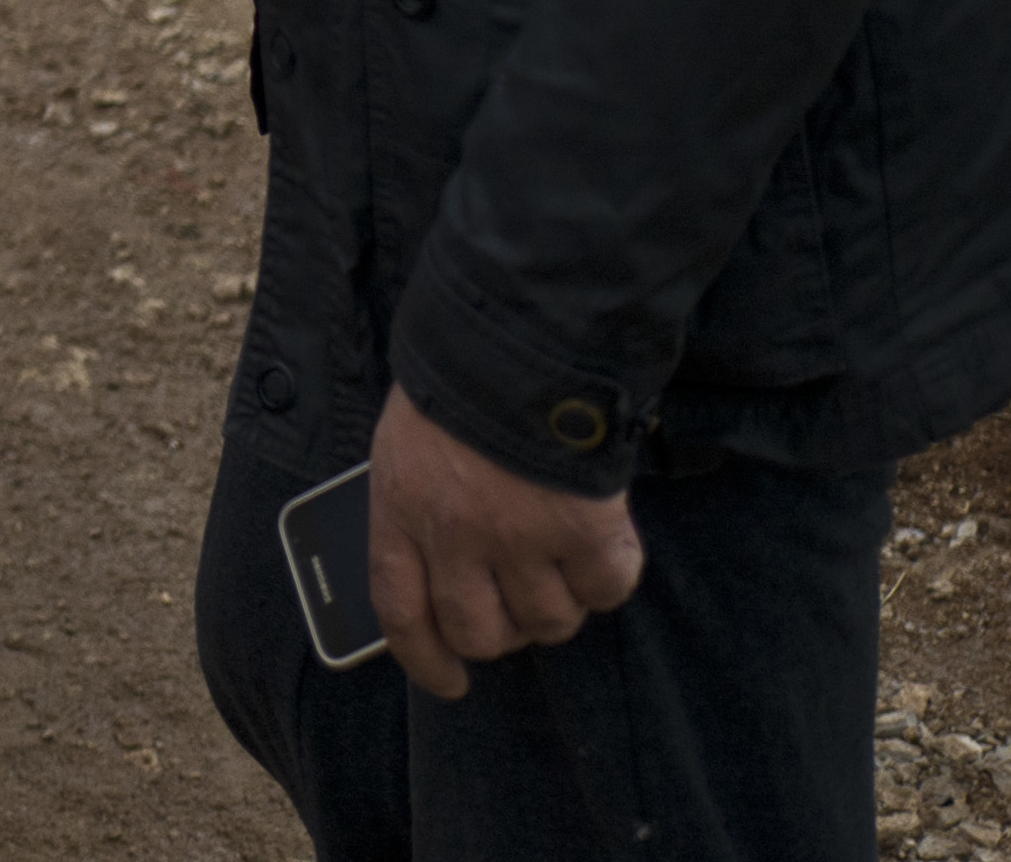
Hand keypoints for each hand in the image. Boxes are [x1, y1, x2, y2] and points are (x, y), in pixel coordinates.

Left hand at [364, 384, 645, 698]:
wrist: (525, 330)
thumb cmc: (462, 374)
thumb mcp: (409, 438)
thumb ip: (418, 503)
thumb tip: (435, 566)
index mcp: (401, 507)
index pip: (401, 612)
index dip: (425, 659)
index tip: (448, 680)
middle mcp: (456, 536)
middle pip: (481, 632)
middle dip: (504, 630)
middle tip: (519, 602)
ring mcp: (521, 538)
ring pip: (549, 621)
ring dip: (560, 603)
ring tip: (562, 558)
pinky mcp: (583, 530)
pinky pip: (606, 589)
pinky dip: (610, 575)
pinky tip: (603, 539)